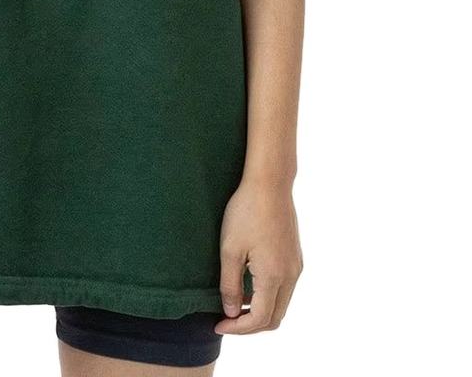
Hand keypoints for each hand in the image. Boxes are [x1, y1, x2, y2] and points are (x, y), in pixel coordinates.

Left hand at [214, 178, 302, 334]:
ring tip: (234, 304)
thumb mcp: (230, 249)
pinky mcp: (295, 257)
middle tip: (226, 319)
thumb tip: (232, 312)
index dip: (238, 328)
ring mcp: (296, 266)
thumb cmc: (245, 212)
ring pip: (281, 304)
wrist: (269, 184)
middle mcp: (291, 276)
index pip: (259, 319)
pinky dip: (267, 296)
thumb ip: (231, 284)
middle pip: (274, 318)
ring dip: (259, 311)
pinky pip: (284, 288)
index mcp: (274, 277)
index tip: (218, 324)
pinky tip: (247, 286)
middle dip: (250, 325)